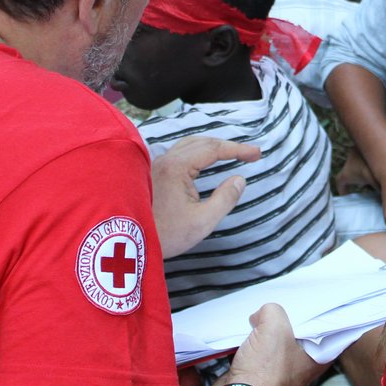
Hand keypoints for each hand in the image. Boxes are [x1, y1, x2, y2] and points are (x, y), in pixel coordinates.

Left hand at [151, 137, 257, 258]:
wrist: (128, 243)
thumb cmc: (164, 235)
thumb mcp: (202, 222)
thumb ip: (225, 199)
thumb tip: (239, 180)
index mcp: (177, 168)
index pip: (214, 149)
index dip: (238, 149)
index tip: (257, 154)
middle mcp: (165, 160)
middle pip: (202, 142)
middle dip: (228, 146)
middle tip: (249, 154)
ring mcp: (156, 165)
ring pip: (189, 145)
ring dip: (213, 147)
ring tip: (231, 154)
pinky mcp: (153, 173)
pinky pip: (180, 153)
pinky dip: (199, 152)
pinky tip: (204, 161)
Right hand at [223, 303, 325, 385]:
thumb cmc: (264, 371)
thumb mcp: (274, 326)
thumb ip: (272, 310)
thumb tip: (261, 315)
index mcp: (319, 357)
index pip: (327, 330)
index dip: (318, 314)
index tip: (311, 302)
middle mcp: (304, 365)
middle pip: (300, 332)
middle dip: (288, 319)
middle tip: (281, 306)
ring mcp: (284, 371)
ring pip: (279, 341)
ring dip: (268, 331)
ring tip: (260, 319)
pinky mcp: (264, 374)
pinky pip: (263, 351)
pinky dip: (256, 343)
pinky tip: (249, 335)